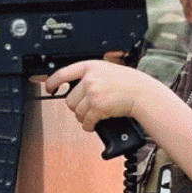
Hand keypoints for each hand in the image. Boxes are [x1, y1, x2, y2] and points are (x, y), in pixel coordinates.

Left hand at [45, 60, 163, 131]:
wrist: (142, 94)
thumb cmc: (129, 84)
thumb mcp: (108, 71)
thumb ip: (91, 76)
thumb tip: (76, 88)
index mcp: (90, 67)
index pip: (62, 73)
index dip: (52, 82)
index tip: (49, 88)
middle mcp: (89, 79)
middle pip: (70, 99)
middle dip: (77, 107)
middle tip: (87, 108)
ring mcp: (93, 93)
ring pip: (77, 112)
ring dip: (84, 117)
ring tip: (94, 115)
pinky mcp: (97, 107)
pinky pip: (86, 121)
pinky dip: (89, 125)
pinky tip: (95, 123)